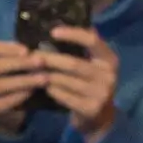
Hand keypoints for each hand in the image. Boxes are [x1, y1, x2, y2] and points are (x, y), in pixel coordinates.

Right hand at [0, 39, 45, 135]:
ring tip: (43, 78)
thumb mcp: (5, 62)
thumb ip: (14, 54)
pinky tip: (32, 91)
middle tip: (41, 62)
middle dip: (20, 63)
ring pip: (1, 84)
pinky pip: (4, 101)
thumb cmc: (4, 76)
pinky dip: (20, 95)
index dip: (7, 48)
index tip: (27, 50)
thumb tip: (35, 50)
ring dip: (25, 80)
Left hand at [40, 27, 118, 142]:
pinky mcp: (90, 109)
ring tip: (33, 70)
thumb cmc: (91, 85)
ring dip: (47, 74)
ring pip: (65, 80)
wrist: (100, 118)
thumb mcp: (94, 66)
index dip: (72, 34)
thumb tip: (63, 24)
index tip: (53, 32)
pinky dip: (51, 90)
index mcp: (109, 59)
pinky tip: (44, 86)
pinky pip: (63, 96)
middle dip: (50, 58)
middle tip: (32, 56)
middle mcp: (108, 75)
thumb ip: (83, 49)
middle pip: (73, 63)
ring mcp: (101, 94)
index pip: (91, 40)